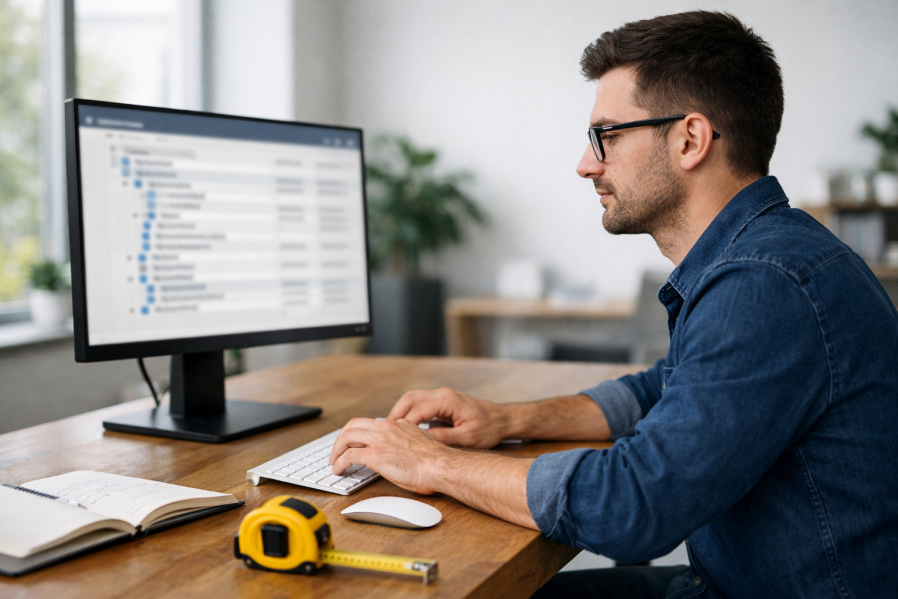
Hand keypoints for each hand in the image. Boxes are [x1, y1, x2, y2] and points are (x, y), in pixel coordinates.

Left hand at [329, 418, 452, 494]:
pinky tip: (339, 470)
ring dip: (336, 449)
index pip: (370, 424)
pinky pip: (349, 455)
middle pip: (353, 425)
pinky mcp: (375, 455)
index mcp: (397, 424)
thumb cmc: (436, 460)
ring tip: (334, 461)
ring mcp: (380, 440)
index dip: (358, 433)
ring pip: (347, 436)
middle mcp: (387, 428)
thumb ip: (407, 438)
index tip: (354, 443)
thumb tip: (402, 446)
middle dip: (341, 439)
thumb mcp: (420, 441)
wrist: (440, 466)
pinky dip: (339, 462)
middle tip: (337, 451)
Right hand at [387, 387, 509, 447]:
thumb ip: (445, 438)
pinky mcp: (441, 402)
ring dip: (400, 413)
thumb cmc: (488, 427)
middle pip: (410, 399)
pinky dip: (408, 414)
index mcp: (448, 400)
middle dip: (395, 414)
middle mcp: (442, 394)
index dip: (404, 423)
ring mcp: (441, 396)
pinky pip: (419, 404)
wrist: (501, 420)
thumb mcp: (467, 437)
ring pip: (412, 399)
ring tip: (390, 430)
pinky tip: (403, 428)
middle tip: (384, 431)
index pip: (418, 409)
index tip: (393, 436)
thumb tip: (423, 440)